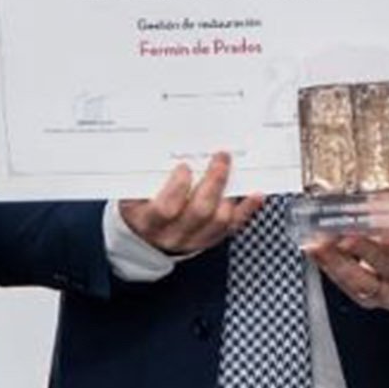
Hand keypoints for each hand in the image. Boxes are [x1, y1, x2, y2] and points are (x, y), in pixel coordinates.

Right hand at [119, 151, 263, 254]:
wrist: (143, 237)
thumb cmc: (138, 207)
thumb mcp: (132, 193)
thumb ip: (146, 176)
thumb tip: (162, 147)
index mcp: (148, 221)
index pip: (165, 208)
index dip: (177, 187)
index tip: (184, 166)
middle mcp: (172, 235)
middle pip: (199, 211)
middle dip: (214, 181)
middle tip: (221, 157)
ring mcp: (193, 240)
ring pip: (219, 220)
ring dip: (230, 193)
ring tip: (233, 169)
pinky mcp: (209, 240)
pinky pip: (232, 227)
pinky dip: (247, 209)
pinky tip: (256, 194)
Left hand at [305, 227, 388, 311]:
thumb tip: (371, 198)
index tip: (384, 233)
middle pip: (383, 265)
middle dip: (361, 248)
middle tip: (343, 236)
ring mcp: (386, 292)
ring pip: (359, 280)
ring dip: (335, 259)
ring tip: (319, 243)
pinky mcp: (366, 298)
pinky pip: (344, 284)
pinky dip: (327, 265)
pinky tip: (315, 250)